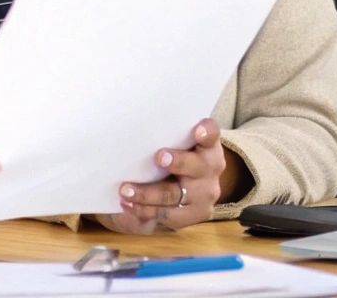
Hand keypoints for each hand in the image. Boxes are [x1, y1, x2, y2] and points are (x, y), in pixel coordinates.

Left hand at [94, 119, 231, 233]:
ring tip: (125, 190)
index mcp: (208, 145)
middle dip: (178, 162)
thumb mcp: (177, 143)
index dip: (206, 132)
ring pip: (175, 195)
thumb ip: (167, 135)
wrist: (192, 189)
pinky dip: (145, 211)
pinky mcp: (194, 215)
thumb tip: (131, 121)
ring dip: (148, 194)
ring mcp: (205, 194)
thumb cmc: (176, 155)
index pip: (211, 135)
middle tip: (159, 157)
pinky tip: (127, 205)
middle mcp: (211, 169)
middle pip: (196, 166)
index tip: (198, 130)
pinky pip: (167, 216)